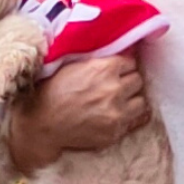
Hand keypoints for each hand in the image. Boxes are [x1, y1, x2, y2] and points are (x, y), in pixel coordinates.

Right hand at [4, 55, 147, 173]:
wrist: (42, 125)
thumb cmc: (52, 93)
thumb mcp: (71, 66)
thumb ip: (96, 60)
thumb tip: (116, 51)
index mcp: (104, 69)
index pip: (130, 61)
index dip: (122, 66)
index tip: (116, 70)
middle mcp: (114, 90)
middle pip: (137, 80)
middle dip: (128, 81)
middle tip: (116, 85)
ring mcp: (117, 113)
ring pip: (141, 101)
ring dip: (132, 99)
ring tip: (119, 101)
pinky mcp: (116, 132)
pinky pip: (135, 121)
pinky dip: (129, 117)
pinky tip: (117, 115)